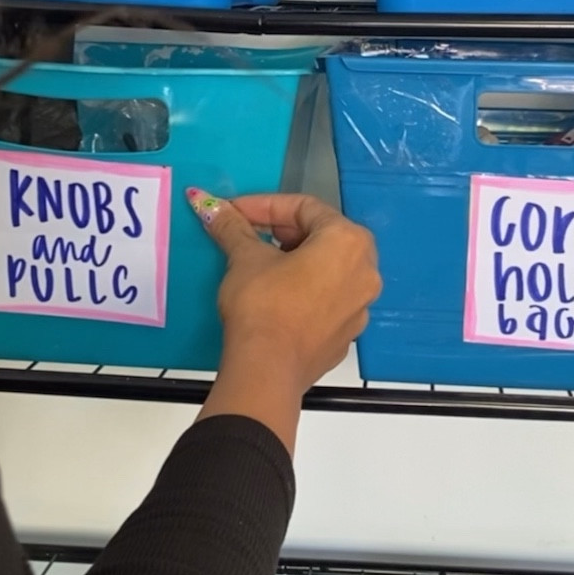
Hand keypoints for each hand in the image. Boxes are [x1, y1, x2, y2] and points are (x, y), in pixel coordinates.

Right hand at [188, 190, 381, 451]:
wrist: (268, 371)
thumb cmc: (263, 302)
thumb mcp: (245, 258)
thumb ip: (232, 226)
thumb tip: (206, 203)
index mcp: (349, 241)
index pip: (305, 207)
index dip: (264, 205)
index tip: (234, 212)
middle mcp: (366, 271)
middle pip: (322, 236)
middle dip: (281, 231)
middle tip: (247, 234)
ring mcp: (361, 307)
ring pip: (328, 270)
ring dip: (294, 260)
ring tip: (259, 264)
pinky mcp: (346, 336)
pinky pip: (327, 301)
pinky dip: (304, 291)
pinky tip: (276, 298)